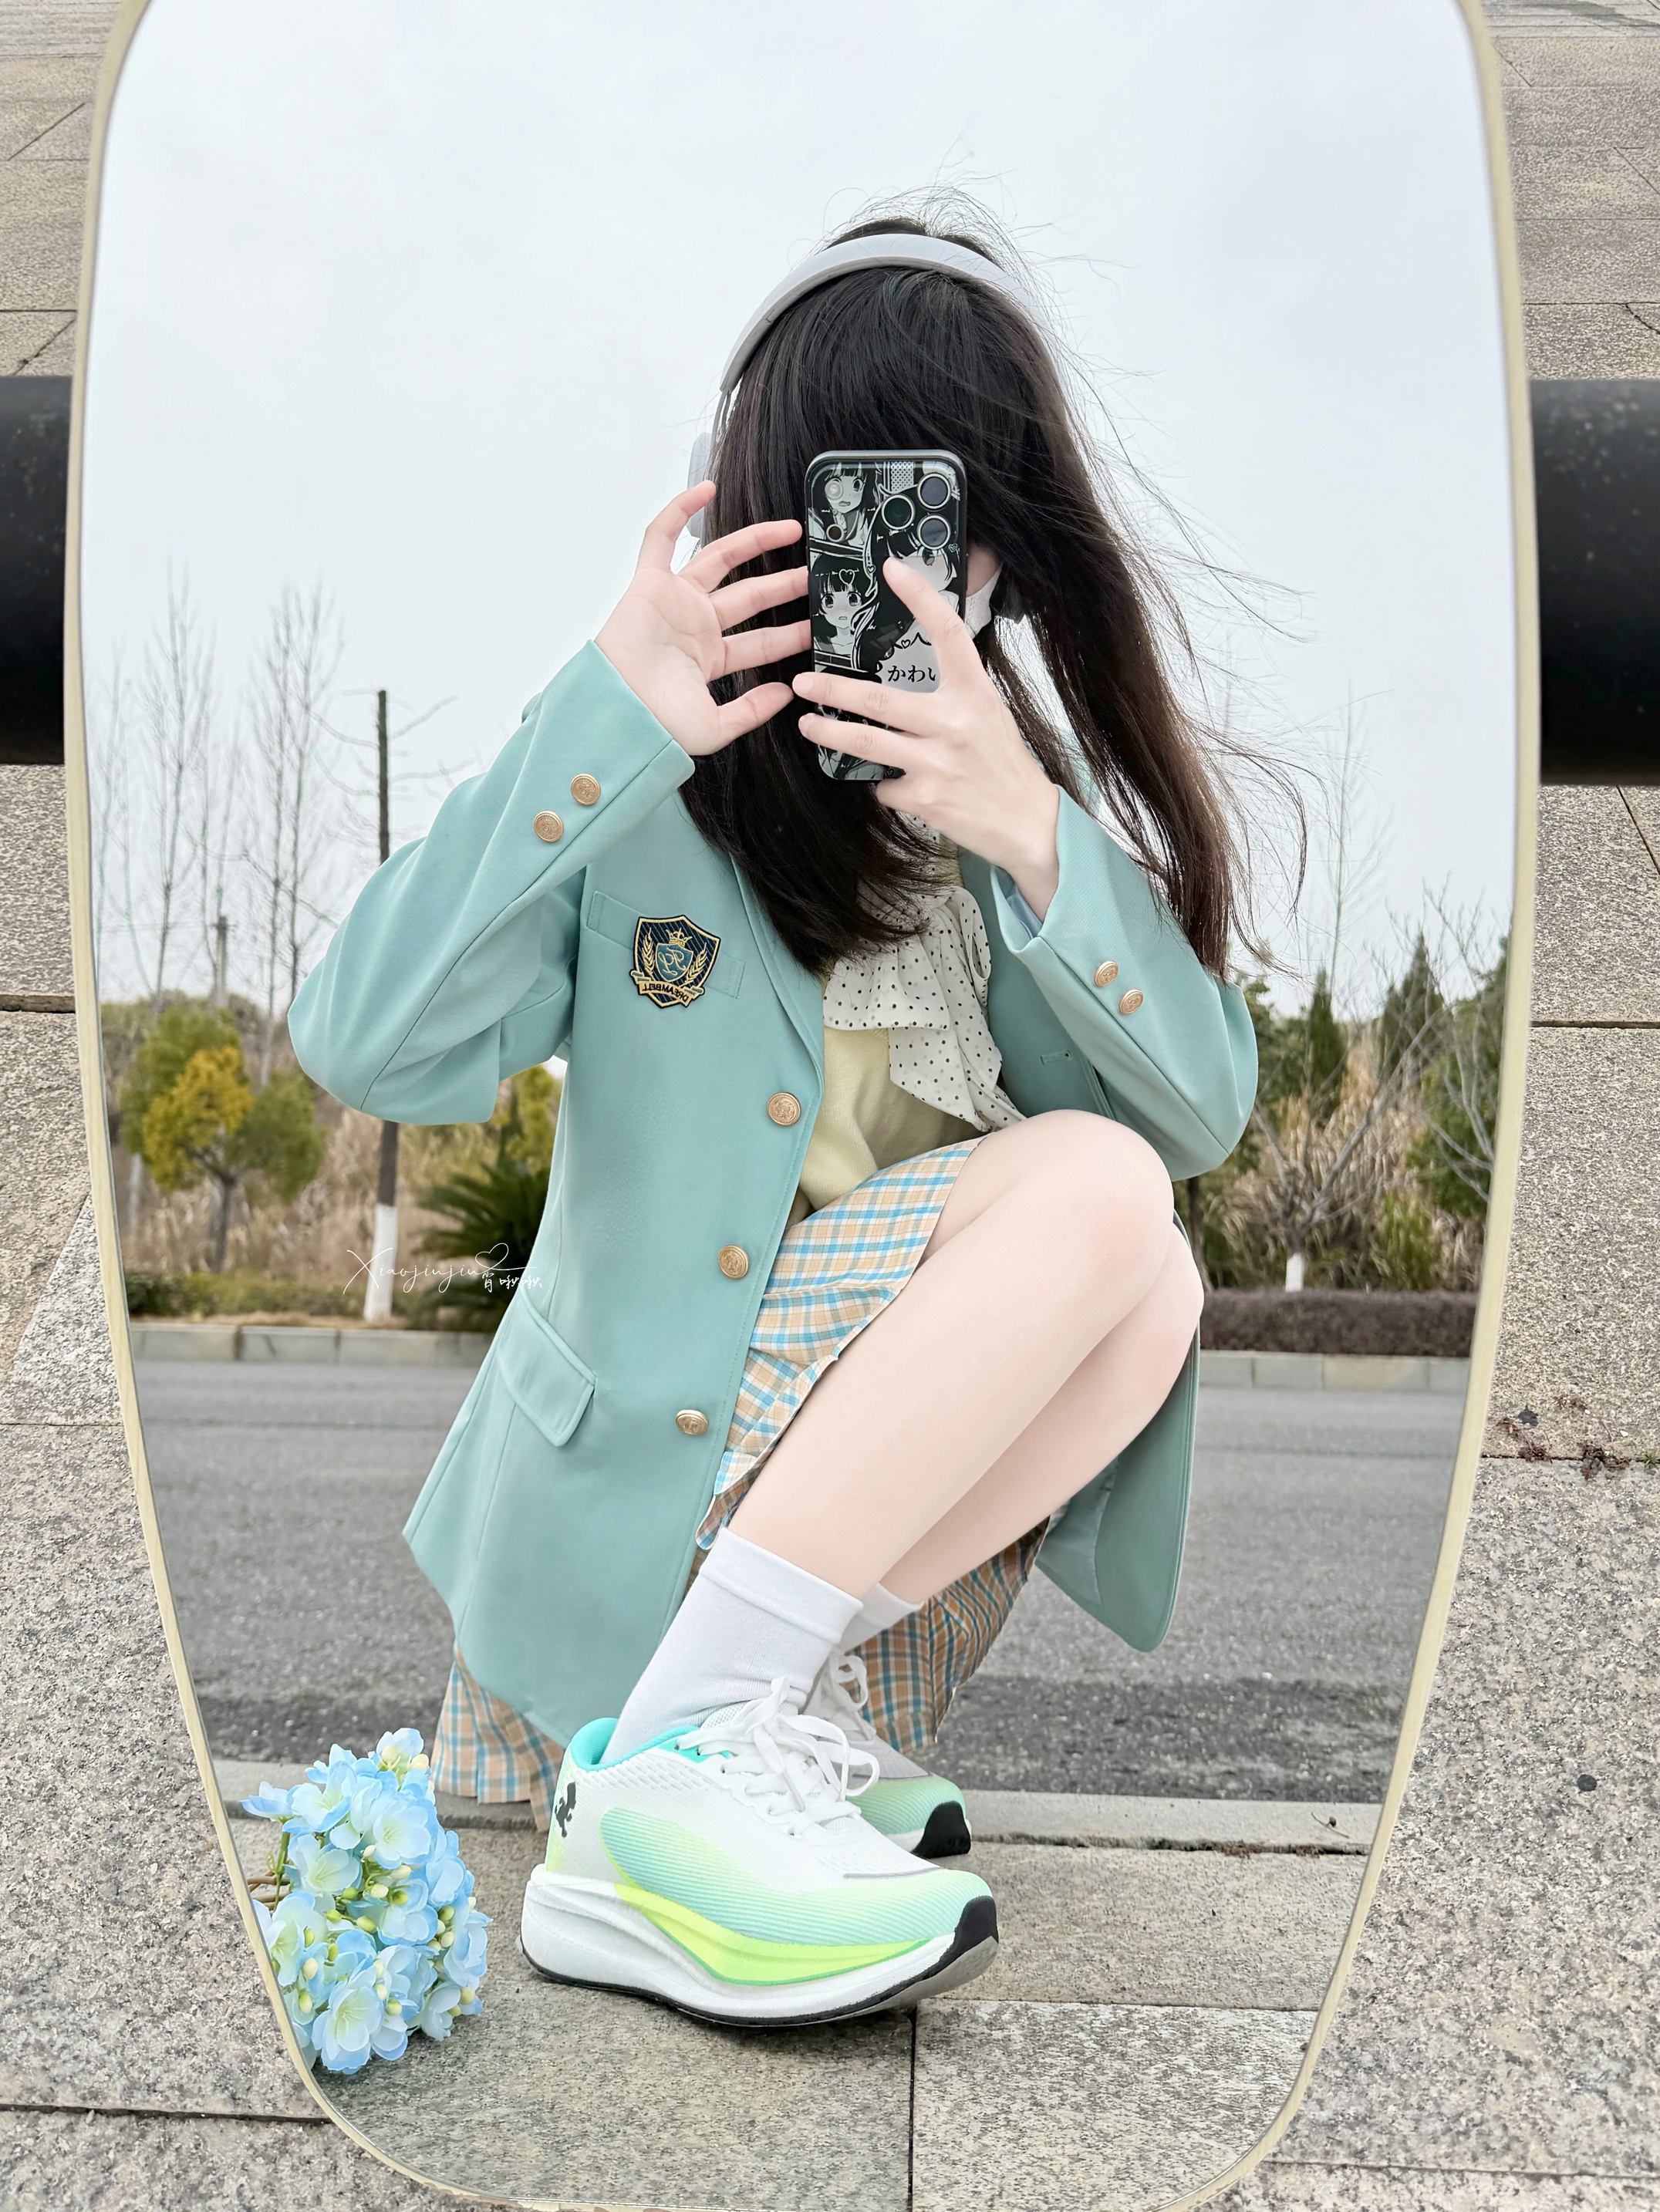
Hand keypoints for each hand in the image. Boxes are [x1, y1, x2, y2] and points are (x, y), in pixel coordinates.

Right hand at [595, 484, 807, 757]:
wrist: (619, 712)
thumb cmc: (656, 723)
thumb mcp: (716, 728)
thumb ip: (752, 711)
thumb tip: (784, 694)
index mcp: (709, 659)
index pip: (760, 642)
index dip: (790, 634)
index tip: (818, 627)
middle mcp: (695, 626)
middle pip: (749, 597)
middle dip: (783, 585)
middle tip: (814, 574)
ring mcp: (674, 601)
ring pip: (719, 560)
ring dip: (754, 542)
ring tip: (790, 530)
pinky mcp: (649, 583)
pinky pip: (661, 536)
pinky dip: (680, 510)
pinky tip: (706, 489)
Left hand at [793, 557, 1060, 916]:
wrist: (1027, 823)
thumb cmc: (1003, 765)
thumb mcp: (988, 715)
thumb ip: (951, 695)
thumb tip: (902, 681)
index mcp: (974, 693)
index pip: (948, 632)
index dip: (920, 597)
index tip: (892, 569)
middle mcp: (955, 722)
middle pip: (879, 699)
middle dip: (833, 689)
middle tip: (804, 682)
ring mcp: (938, 761)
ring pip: (866, 742)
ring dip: (829, 733)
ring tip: (808, 725)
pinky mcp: (926, 797)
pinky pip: (884, 786)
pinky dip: (883, 785)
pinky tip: (895, 786)